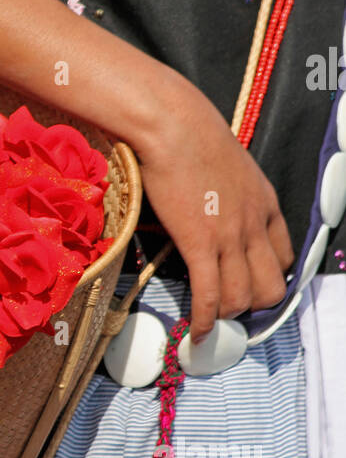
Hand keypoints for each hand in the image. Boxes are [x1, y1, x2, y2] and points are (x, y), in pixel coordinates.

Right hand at [135, 77, 294, 342]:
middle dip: (253, 305)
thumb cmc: (190, 134)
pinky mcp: (200, 244)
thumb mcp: (228, 164)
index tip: (252, 285)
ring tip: (210, 320)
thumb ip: (230, 192)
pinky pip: (209, 295)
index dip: (270, 277)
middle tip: (231, 309)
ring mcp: (229, 237)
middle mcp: (255, 225)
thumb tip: (210, 205)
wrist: (173, 124)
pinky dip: (205, 321)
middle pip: (271, 286)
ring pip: (242, 297)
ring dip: (226, 315)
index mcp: (266, 203)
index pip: (285, 256)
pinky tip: (197, 333)